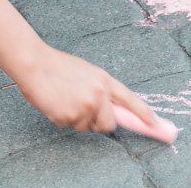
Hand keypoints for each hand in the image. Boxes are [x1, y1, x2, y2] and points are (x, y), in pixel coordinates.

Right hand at [15, 45, 156, 133]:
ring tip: (65, 100)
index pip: (130, 100)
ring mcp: (85, 106)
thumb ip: (100, 89)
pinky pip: (71, 127)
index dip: (144, 114)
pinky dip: (64, 120)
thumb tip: (110, 109)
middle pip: (110, 124)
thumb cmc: (58, 67)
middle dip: (100, 122)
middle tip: (84, 111)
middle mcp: (98, 94)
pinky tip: (56, 104)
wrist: (35, 64)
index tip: (155, 124)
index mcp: (104, 80)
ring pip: (88, 127)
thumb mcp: (87, 72)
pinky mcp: (70, 117)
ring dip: (78, 120)